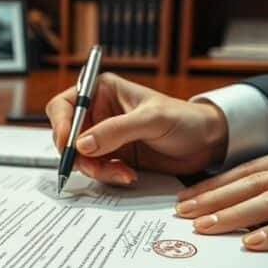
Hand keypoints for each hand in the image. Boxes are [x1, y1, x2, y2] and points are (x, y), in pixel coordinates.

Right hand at [44, 72, 228, 183]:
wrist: (206, 143)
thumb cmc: (184, 119)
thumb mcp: (151, 120)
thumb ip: (116, 130)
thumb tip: (82, 144)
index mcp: (102, 91)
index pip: (65, 105)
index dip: (61, 126)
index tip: (69, 146)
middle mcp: (99, 113)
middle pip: (67, 136)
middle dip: (78, 155)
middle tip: (95, 167)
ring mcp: (105, 137)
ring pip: (81, 157)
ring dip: (96, 169)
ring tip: (123, 173)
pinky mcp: (114, 157)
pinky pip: (97, 170)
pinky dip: (108, 176)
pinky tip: (129, 175)